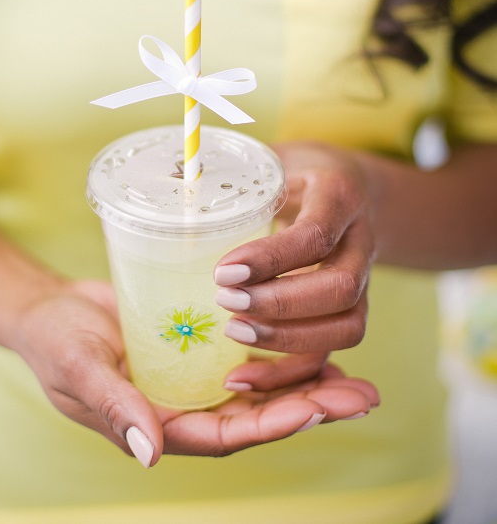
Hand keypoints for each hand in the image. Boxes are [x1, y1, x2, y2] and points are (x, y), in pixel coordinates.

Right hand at [11, 277, 376, 467]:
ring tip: (356, 374)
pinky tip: (313, 337)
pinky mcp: (195, 346)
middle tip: (363, 394)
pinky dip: (279, 349)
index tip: (318, 407)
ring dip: (306, 381)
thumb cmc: (54, 343)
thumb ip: (113, 408)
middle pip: (257, 416)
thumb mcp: (78, 370)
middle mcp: (184, 407)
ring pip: (259, 388)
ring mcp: (192, 378)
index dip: (272, 424)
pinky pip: (245, 354)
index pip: (227, 435)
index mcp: (160, 426)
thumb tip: (150, 454)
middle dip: (311, 406)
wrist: (46, 311)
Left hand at [213, 142, 373, 357]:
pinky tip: (244, 375)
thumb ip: (230, 170)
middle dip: (281, 303)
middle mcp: (359, 240)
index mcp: (339, 194)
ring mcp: (363, 278)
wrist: (349, 184)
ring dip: (289, 340)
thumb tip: (171, 172)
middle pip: (341, 287)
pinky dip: (289, 372)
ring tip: (233, 332)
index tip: (224, 271)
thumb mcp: (272, 157)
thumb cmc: (296, 170)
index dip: (272, 258)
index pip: (316, 234)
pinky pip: (332, 349)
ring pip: (347, 326)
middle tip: (226, 301)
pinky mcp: (350, 309)